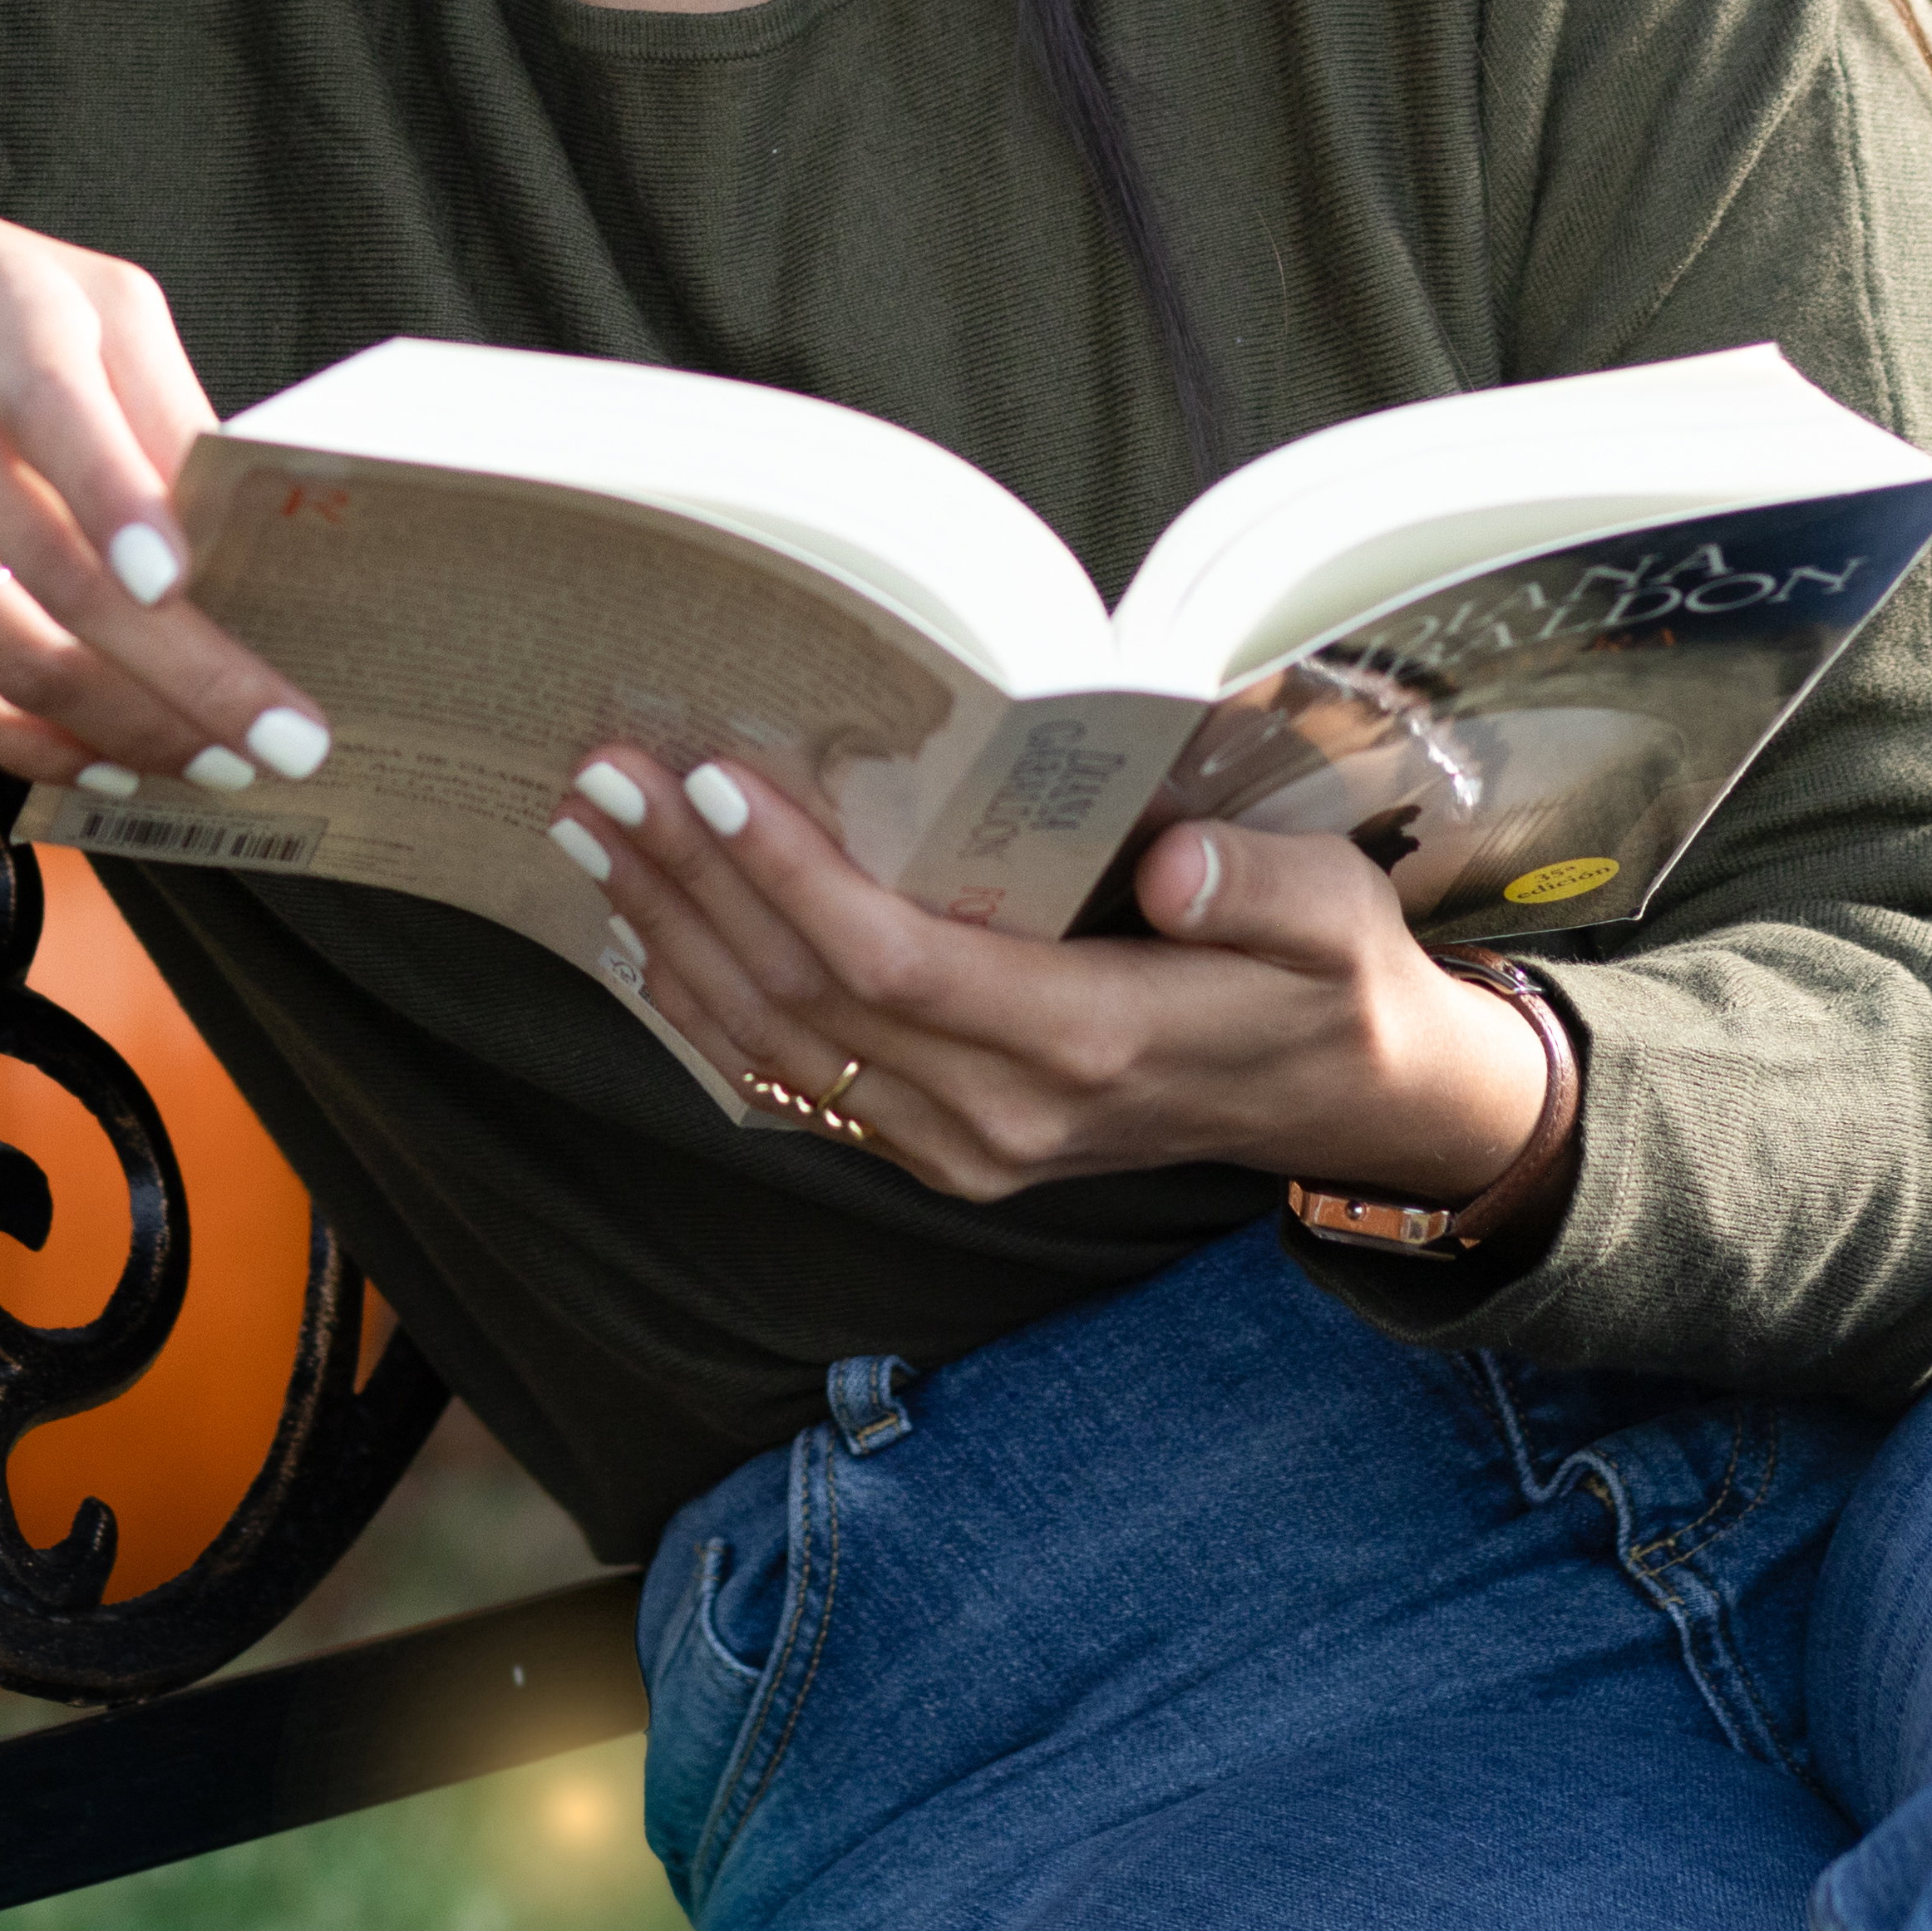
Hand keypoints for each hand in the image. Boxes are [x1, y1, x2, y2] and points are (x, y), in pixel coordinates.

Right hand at [0, 126, 326, 786]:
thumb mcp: (52, 284)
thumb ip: (149, 393)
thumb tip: (237, 528)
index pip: (57, 417)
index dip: (120, 508)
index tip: (180, 585)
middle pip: (51, 572)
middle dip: (183, 679)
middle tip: (281, 745)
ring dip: (115, 729)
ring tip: (204, 761)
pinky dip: (14, 741)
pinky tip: (91, 760)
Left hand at [559, 758, 1552, 1207]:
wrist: (1339, 1108)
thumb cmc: (1327, 983)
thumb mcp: (1335, 920)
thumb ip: (1264, 892)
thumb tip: (1177, 858)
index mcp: (1086, 1045)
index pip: (895, 962)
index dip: (789, 876)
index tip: (711, 781)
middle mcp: (1000, 1118)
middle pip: (804, 998)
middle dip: (690, 882)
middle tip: (606, 778)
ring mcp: (958, 1150)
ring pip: (773, 1049)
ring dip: (670, 935)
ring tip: (592, 833)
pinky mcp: (936, 1152)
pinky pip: (790, 1085)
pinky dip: (705, 1008)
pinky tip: (645, 930)